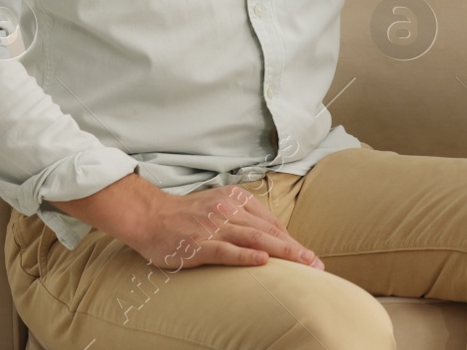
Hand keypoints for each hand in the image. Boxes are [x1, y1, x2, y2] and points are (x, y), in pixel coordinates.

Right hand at [127, 183, 324, 271]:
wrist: (150, 215)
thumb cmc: (186, 215)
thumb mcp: (219, 205)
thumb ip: (243, 216)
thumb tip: (270, 234)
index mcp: (237, 200)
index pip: (271, 222)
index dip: (292, 239)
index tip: (308, 255)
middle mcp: (229, 211)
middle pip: (269, 231)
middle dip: (295, 248)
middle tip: (316, 264)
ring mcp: (214, 227)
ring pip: (255, 239)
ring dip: (282, 252)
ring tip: (302, 263)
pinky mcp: (199, 244)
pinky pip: (226, 250)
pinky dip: (246, 256)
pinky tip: (263, 262)